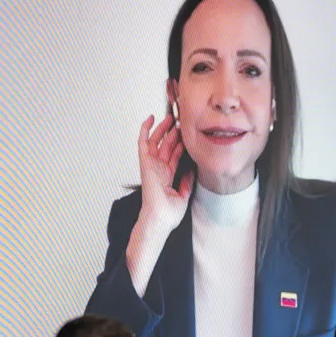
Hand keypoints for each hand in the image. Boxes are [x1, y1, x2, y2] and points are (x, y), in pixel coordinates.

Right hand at [136, 114, 192, 234]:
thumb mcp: (184, 196)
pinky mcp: (145, 163)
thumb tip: (192, 168)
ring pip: (156, 141)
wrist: (160, 219)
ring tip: (170, 117)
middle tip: (180, 121)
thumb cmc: (168, 214)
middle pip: (166, 146)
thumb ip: (187, 181)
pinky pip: (143, 143)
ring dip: (162, 129)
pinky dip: (145, 130)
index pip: (174, 156)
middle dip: (172, 133)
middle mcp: (158, 169)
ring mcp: (151, 165)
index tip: (187, 134)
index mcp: (167, 176)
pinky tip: (150, 119)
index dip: (180, 144)